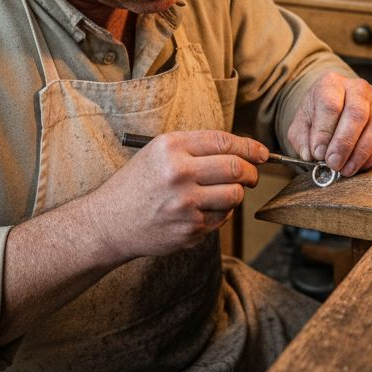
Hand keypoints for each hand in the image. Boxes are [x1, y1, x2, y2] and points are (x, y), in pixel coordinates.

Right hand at [91, 130, 266, 258]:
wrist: (109, 222)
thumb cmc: (138, 183)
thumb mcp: (158, 152)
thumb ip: (196, 147)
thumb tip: (242, 150)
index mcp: (171, 148)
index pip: (224, 142)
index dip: (250, 147)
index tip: (262, 153)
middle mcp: (179, 174)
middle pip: (236, 168)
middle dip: (251, 172)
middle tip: (252, 175)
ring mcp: (185, 204)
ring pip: (234, 196)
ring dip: (236, 194)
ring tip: (223, 193)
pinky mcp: (189, 230)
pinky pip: (221, 219)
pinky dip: (220, 214)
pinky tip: (201, 210)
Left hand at [286, 72, 371, 176]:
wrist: (335, 105)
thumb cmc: (318, 115)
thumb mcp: (302, 123)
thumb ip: (302, 139)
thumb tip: (312, 155)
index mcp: (331, 83)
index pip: (330, 105)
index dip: (324, 132)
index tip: (318, 154)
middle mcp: (357, 88)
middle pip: (356, 114)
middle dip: (344, 144)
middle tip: (333, 164)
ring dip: (360, 153)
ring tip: (346, 170)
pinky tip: (359, 166)